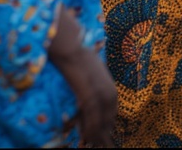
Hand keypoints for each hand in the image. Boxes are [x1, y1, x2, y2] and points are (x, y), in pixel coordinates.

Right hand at [49, 8, 116, 146]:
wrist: (69, 43)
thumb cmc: (76, 53)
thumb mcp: (89, 69)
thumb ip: (91, 82)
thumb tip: (86, 91)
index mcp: (109, 84)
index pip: (111, 110)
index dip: (107, 123)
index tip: (104, 135)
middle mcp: (107, 90)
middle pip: (108, 119)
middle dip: (105, 133)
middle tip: (102, 145)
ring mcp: (99, 92)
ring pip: (101, 121)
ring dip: (98, 135)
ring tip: (95, 146)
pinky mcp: (88, 94)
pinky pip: (91, 117)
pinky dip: (90, 128)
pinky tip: (87, 138)